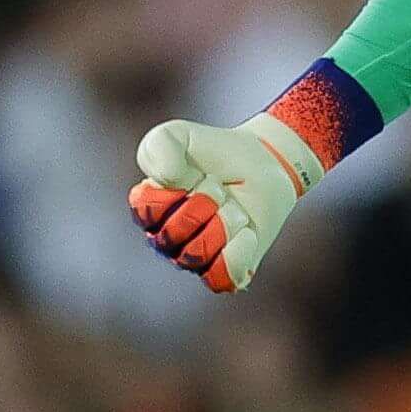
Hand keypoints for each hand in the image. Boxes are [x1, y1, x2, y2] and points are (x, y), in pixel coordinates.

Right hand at [129, 114, 324, 293]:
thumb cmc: (215, 152)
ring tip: (233, 208)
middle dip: (204, 203)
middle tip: (219, 188)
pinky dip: (238, 251)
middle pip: (174, 235)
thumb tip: (167, 181)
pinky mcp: (228, 271)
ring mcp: (197, 259)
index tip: (193, 172)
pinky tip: (246, 231)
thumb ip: (159, 146)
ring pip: (198, 255)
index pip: (147, 211)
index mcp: (149, 211)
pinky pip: (222, 277)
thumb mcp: (179, 134)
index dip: (175, 189)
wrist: (263, 163)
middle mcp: (167, 241)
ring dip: (224, 224)